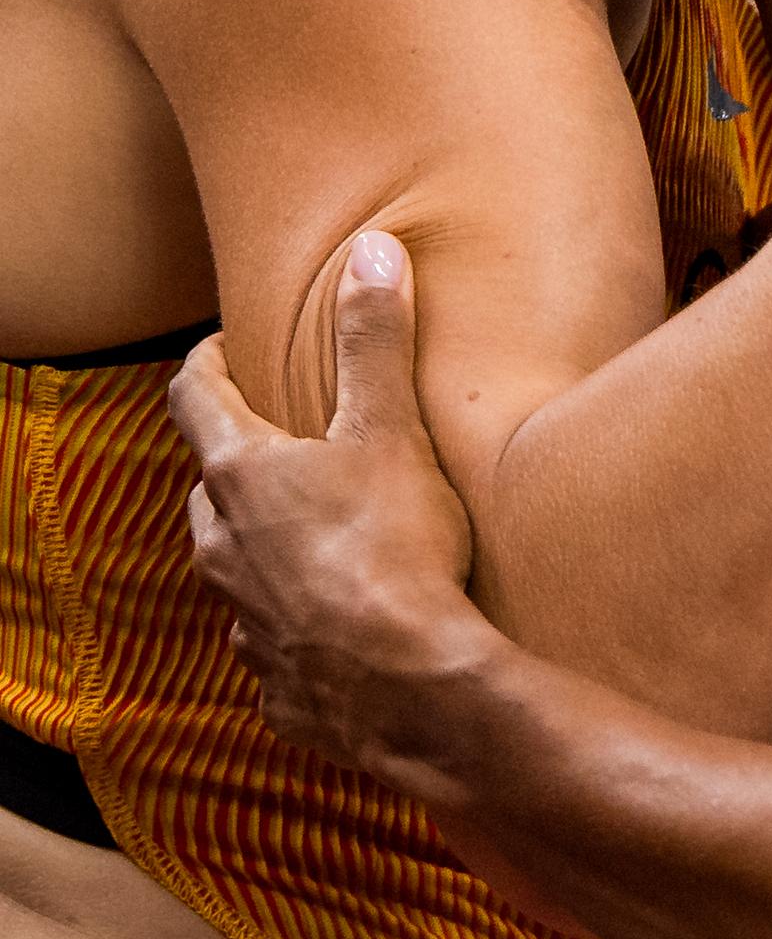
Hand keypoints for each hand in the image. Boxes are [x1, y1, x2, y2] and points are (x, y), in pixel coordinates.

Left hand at [171, 231, 482, 768]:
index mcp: (243, 476)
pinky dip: (295, 620)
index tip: (226, 348)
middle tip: (288, 440)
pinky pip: (272, 638)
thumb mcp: (391, 429)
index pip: (196, 398)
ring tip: (320, 531)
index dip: (208, 364)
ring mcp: (243, 617)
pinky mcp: (274, 681)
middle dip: (242, 458)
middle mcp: (224, 545)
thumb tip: (372, 250)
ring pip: (237, 564)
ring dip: (266, 542)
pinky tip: (339, 621)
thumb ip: (375, 339)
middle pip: (212, 484)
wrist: (409, 687)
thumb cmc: (393, 550)